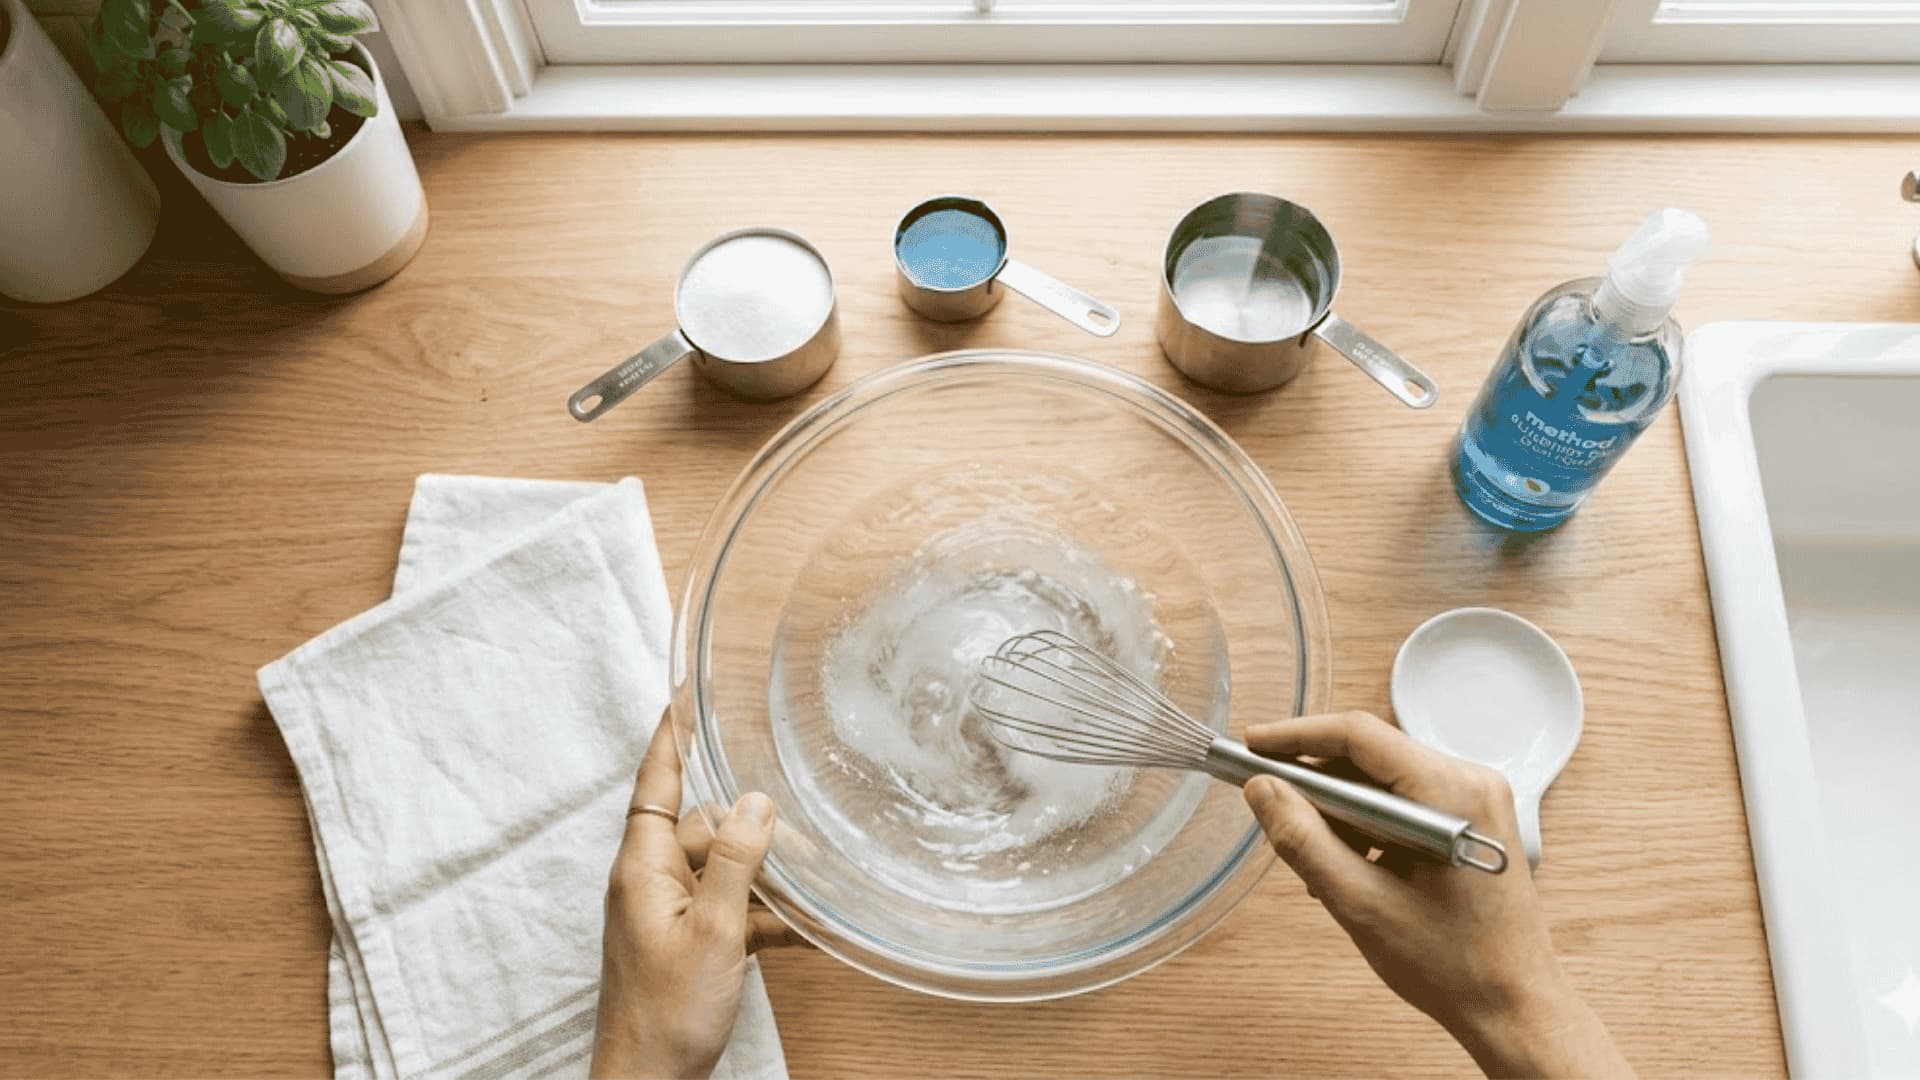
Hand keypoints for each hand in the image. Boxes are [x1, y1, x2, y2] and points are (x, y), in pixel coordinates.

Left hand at [591, 714, 803, 1079]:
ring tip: (814, 889)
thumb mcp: (714, 929)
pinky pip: (732, 912)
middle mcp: (651, 882)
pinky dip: (766, 918)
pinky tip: (808, 930)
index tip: (686, 694)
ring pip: (726, 871)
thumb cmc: (665, 1015)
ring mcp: (669, 914)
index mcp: (642, 866)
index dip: (672, 735)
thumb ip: (736, 859)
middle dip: (753, 827)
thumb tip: (755, 800)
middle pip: (704, 825)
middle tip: (804, 829)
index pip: (655, 780)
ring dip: (767, 879)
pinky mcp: (689, 944)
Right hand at [1242, 711, 1630, 1078]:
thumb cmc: (1455, 965)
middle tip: (1272, 807)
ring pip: (1384, 780)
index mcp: (1451, 793)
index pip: (1360, 735)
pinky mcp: (1471, 822)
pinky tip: (1349, 867)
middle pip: (1372, 755)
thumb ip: (1304, 840)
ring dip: (1341, 811)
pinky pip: (1405, 802)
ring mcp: (1476, 801)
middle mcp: (1471, 783)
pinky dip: (1367, 826)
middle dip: (1316, 782)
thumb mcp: (1361, 903)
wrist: (1513, 1007)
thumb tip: (1263, 791)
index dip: (1296, 737)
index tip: (1253, 746)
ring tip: (1316, 859)